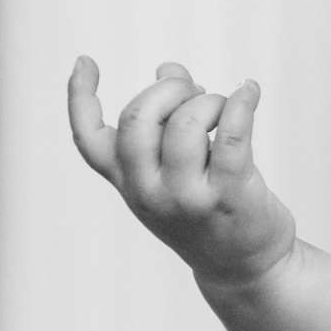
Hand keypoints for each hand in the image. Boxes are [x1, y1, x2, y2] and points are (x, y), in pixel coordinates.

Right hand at [68, 57, 296, 291]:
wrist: (242, 269)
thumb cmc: (207, 207)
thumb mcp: (174, 170)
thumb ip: (165, 120)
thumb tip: (168, 68)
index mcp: (128, 183)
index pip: (89, 140)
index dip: (79, 96)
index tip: (85, 60)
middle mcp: (149, 193)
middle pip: (138, 118)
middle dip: (169, 89)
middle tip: (195, 92)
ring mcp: (188, 198)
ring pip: (187, 123)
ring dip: (210, 100)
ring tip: (226, 106)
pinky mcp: (230, 196)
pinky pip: (233, 134)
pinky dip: (242, 102)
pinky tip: (250, 90)